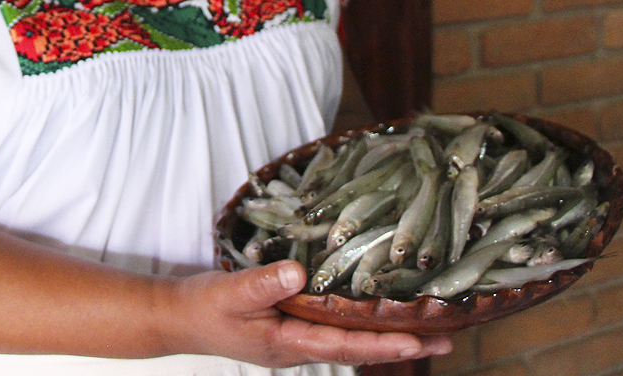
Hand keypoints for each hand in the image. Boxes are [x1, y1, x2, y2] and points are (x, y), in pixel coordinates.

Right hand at [162, 260, 451, 366]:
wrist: (177, 318)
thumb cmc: (203, 308)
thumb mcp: (231, 294)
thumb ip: (265, 284)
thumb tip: (300, 272)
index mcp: (289, 345)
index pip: (347, 348)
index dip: (385, 343)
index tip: (421, 341)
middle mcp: (299, 348)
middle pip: (359, 349)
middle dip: (401, 344)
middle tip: (446, 340)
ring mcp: (295, 340)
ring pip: (350, 341)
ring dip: (386, 335)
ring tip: (424, 330)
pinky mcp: (289, 328)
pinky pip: (334, 330)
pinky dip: (360, 324)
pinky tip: (372, 312)